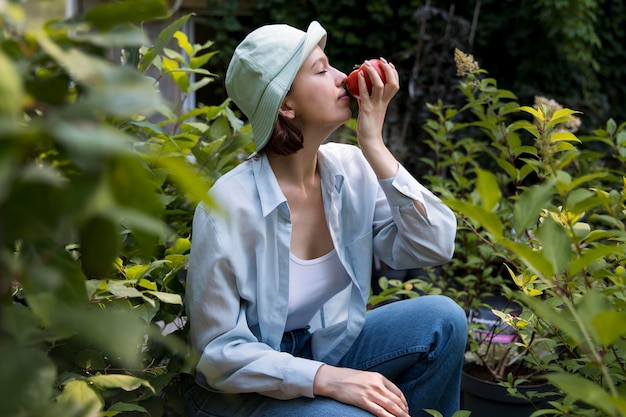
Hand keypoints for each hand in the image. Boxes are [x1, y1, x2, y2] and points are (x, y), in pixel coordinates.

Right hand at [313, 364, 409, 416]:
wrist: (333, 379)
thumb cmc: (349, 378)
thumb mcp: (366, 377)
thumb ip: (377, 384)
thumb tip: (388, 394)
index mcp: (378, 377)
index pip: (397, 391)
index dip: (403, 401)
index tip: (406, 408)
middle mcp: (376, 384)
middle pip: (395, 400)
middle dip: (404, 410)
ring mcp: (370, 393)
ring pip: (390, 406)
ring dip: (400, 415)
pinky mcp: (363, 401)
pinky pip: (379, 411)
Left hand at [354, 58, 400, 179]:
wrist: (369, 140)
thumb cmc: (368, 126)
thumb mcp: (369, 110)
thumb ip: (367, 100)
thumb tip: (360, 91)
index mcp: (386, 101)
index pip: (394, 84)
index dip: (393, 72)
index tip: (387, 63)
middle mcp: (384, 102)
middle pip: (392, 82)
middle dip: (387, 69)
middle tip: (380, 60)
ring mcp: (376, 105)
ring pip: (379, 85)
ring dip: (373, 72)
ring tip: (367, 64)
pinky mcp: (367, 109)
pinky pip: (365, 93)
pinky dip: (363, 82)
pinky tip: (359, 75)